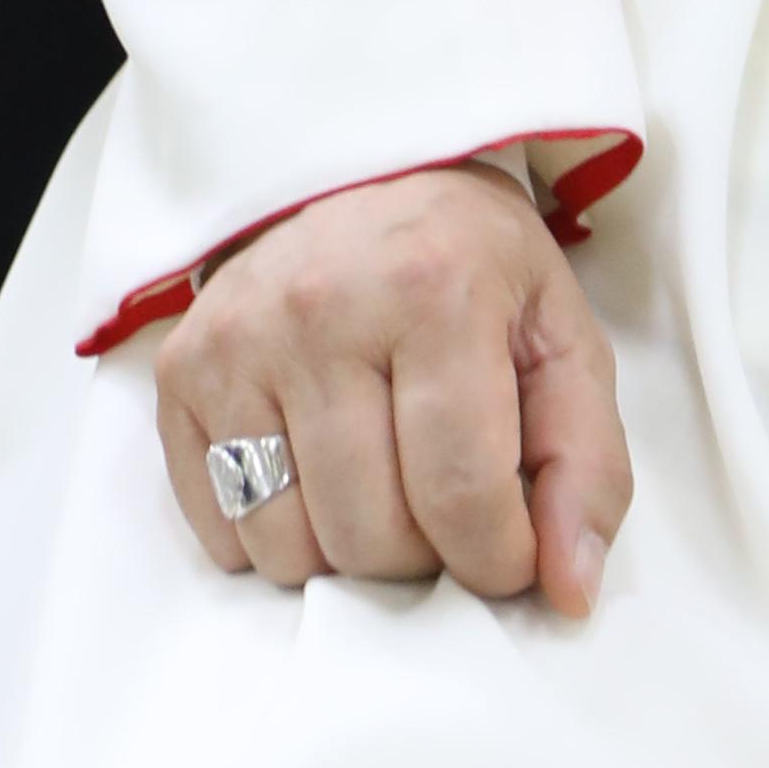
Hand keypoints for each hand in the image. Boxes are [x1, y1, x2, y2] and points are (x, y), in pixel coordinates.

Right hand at [154, 165, 628, 612]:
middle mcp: (322, 306)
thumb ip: (586, 465)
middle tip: (439, 498)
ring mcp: (239, 338)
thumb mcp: (560, 338)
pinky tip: (313, 472)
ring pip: (289, 550)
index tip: (510, 551)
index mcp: (434, 287)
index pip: (460, 495)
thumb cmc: (472, 269)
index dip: (498, 559)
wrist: (366, 175)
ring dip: (345, 553)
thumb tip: (570, 592)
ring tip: (378, 482)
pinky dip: (275, 537)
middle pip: (370, 536)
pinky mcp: (182, 369)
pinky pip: (222, 534)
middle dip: (422, 553)